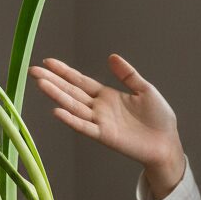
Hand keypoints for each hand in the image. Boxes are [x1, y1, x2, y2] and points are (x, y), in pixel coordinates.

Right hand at [28, 54, 182, 168]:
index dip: (64, 71)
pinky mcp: (105, 136)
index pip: (80, 81)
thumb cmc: (158, 118)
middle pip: (71, 92)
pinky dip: (71, 120)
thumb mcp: (145, 90)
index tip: (48, 62)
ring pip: (74, 106)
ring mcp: (100, 122)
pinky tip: (57, 111)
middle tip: (33, 70)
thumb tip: (112, 57)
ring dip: (57, 95)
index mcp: (107, 96)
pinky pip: (85, 127)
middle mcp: (99, 108)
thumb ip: (127, 74)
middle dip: (52, 81)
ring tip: (40, 84)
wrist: (167, 143)